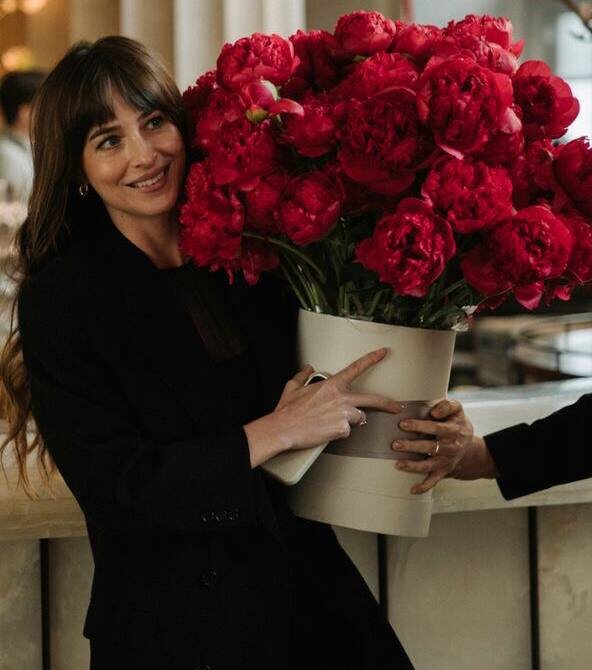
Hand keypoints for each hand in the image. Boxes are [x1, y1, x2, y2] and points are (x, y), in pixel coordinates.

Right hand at [244, 348, 401, 466]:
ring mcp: (343, 414)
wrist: (283, 428)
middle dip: (386, 403)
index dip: (371, 359)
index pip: (356, 368)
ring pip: (358, 418)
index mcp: (331, 385)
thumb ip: (303, 376)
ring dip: (350, 420)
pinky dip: (338, 432)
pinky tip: (326, 430)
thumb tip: (307, 368)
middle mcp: (341, 397)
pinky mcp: (342, 429)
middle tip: (396, 407)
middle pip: (371, 399)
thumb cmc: (287, 410)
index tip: (382, 353)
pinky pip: (347, 431)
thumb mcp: (292, 387)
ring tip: (332, 421)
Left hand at [391, 398, 473, 494]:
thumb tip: (434, 410)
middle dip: (412, 446)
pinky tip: (412, 490)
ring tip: (397, 464)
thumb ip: (447, 405)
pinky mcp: (443, 470)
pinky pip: (433, 481)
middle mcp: (451, 447)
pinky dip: (424, 486)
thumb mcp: (458, 409)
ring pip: (429, 465)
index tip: (403, 424)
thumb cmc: (456, 421)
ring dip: (413, 466)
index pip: (436, 428)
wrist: (469, 444)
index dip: (420, 426)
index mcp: (454, 430)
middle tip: (395, 444)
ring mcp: (446, 460)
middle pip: (430, 448)